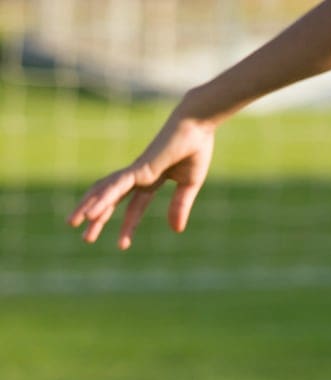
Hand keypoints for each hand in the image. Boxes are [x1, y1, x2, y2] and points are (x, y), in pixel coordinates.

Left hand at [67, 109, 215, 249]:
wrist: (196, 124)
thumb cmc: (196, 148)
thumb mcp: (189, 185)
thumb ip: (180, 206)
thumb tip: (176, 231)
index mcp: (151, 178)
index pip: (136, 205)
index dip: (129, 225)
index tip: (122, 245)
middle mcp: (139, 175)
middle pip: (112, 199)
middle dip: (98, 217)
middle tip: (84, 237)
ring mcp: (137, 170)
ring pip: (107, 192)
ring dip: (90, 208)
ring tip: (75, 224)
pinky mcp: (140, 168)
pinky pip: (118, 187)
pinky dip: (104, 199)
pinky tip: (92, 213)